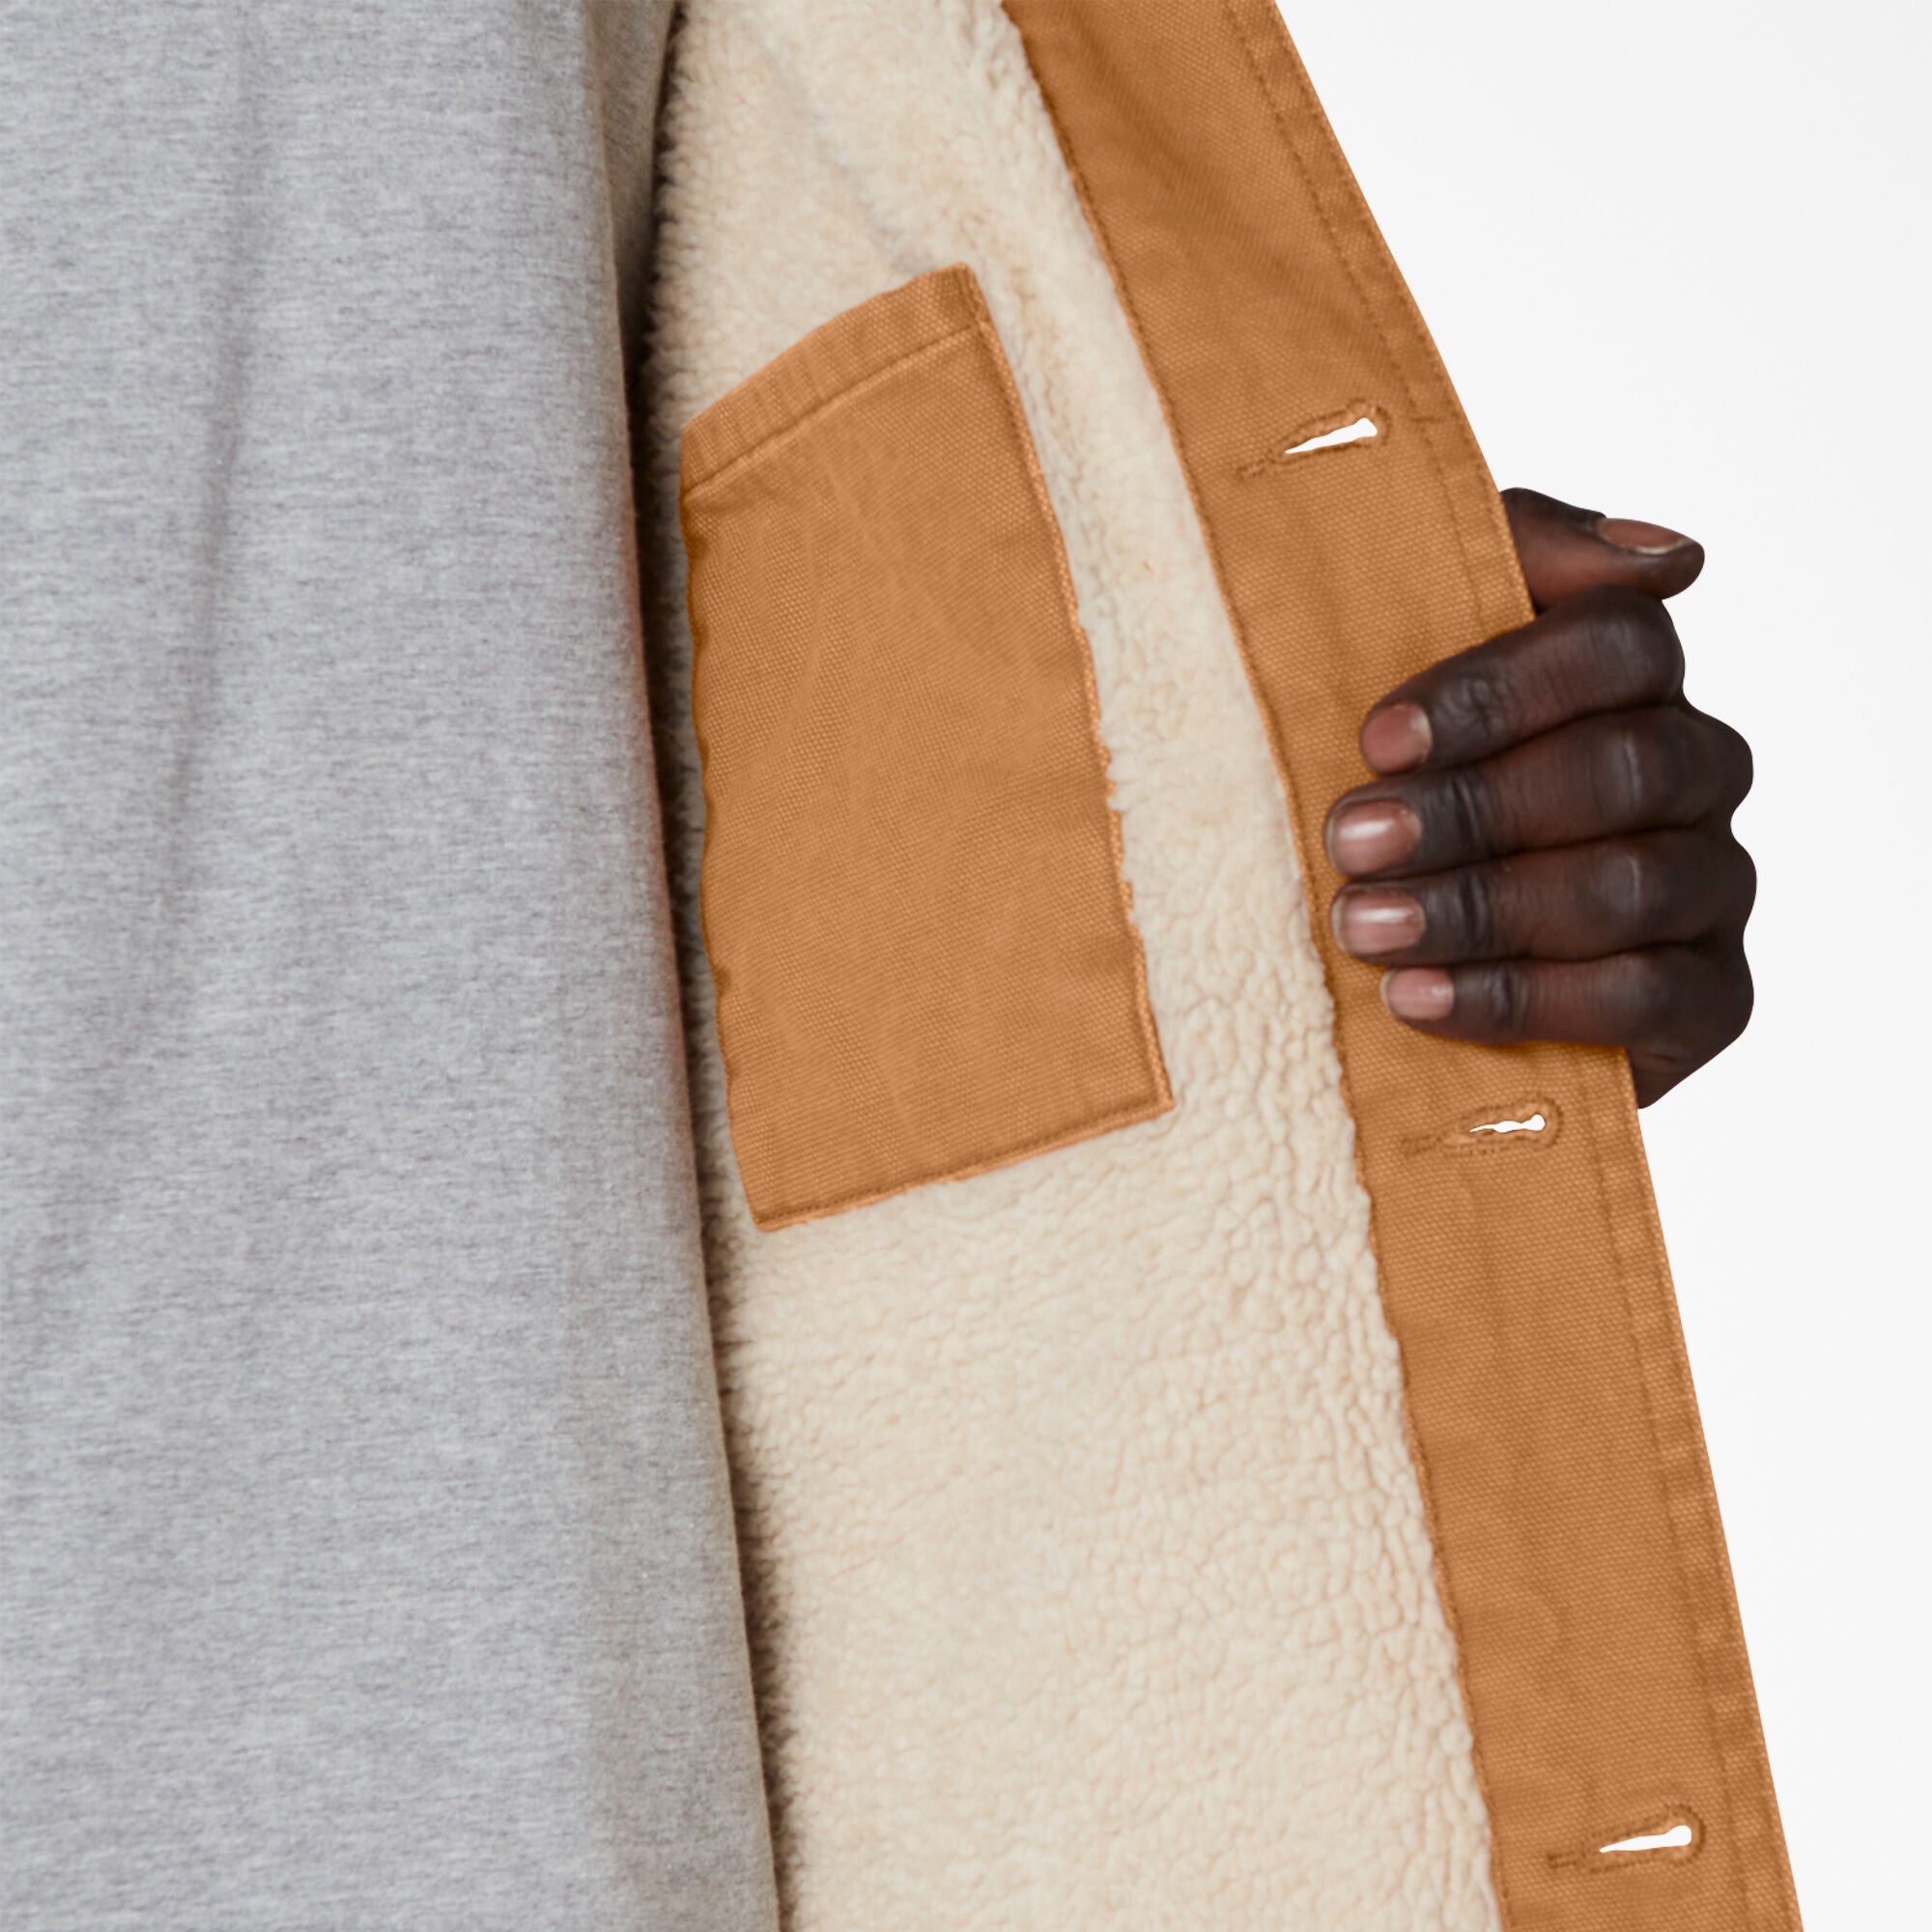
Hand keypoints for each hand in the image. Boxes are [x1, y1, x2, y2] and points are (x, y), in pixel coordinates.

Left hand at [1322, 487, 1754, 1105]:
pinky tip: (1415, 999)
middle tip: (1349, 842)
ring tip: (1364, 926)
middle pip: (1625, 768)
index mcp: (1635, 678)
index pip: (1620, 644)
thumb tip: (1670, 556)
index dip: (1499, 690)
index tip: (1376, 740)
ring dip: (1481, 908)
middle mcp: (1695, 771)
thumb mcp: (1416, 634)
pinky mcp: (1708, 997)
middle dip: (1473, 809)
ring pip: (1628, 886)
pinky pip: (1642, 997)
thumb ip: (1527, 553)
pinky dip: (1520, 1000)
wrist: (1375, 942)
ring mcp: (1710, 885)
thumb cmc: (1397, 772)